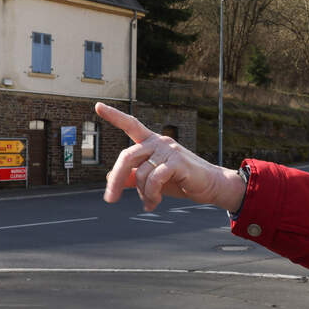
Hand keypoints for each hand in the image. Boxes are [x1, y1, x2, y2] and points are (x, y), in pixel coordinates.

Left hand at [94, 102, 245, 212]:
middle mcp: (158, 141)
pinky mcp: (177, 162)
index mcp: (151, 142)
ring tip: (149, 202)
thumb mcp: (153, 179)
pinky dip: (151, 195)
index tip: (97, 106)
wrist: (210, 186)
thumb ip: (133, 177)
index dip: (113, 116)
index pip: (130, 125)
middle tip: (110, 199)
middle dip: (115, 179)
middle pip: (126, 156)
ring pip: (140, 173)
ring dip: (142, 193)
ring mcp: (168, 150)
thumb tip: (111, 178)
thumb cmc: (181, 180)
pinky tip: (154, 202)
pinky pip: (154, 180)